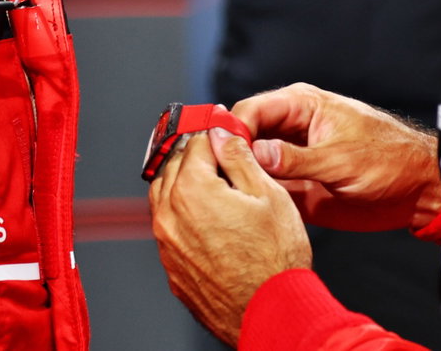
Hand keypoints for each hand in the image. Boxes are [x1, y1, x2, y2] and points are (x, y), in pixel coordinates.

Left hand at [149, 126, 312, 345]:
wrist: (271, 312)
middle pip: (174, 167)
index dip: (213, 131)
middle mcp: (170, 216)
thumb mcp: (268, 195)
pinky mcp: (172, 268)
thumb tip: (222, 134)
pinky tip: (208, 217)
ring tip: (212, 181)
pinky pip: (170, 229)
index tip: (223, 127)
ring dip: (183, 182)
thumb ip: (238, 158)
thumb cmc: (276, 260)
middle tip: (218, 150)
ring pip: (164, 197)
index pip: (195, 143)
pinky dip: (182, 214)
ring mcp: (168, 245)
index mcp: (192, 190)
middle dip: (195, 154)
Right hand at [232, 83, 440, 232]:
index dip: (231, 130)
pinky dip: (254, 196)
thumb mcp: (341, 159)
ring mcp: (291, 157)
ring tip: (224, 197)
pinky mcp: (295, 184)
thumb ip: (296, 158)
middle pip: (243, 136)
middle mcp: (290, 128)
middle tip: (215, 180)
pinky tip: (244, 209)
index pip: (251, 110)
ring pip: (249, 163)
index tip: (218, 154)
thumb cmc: (389, 160)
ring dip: (238, 177)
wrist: (416, 190)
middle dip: (228, 154)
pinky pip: (265, 187)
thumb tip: (255, 153)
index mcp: (300, 106)